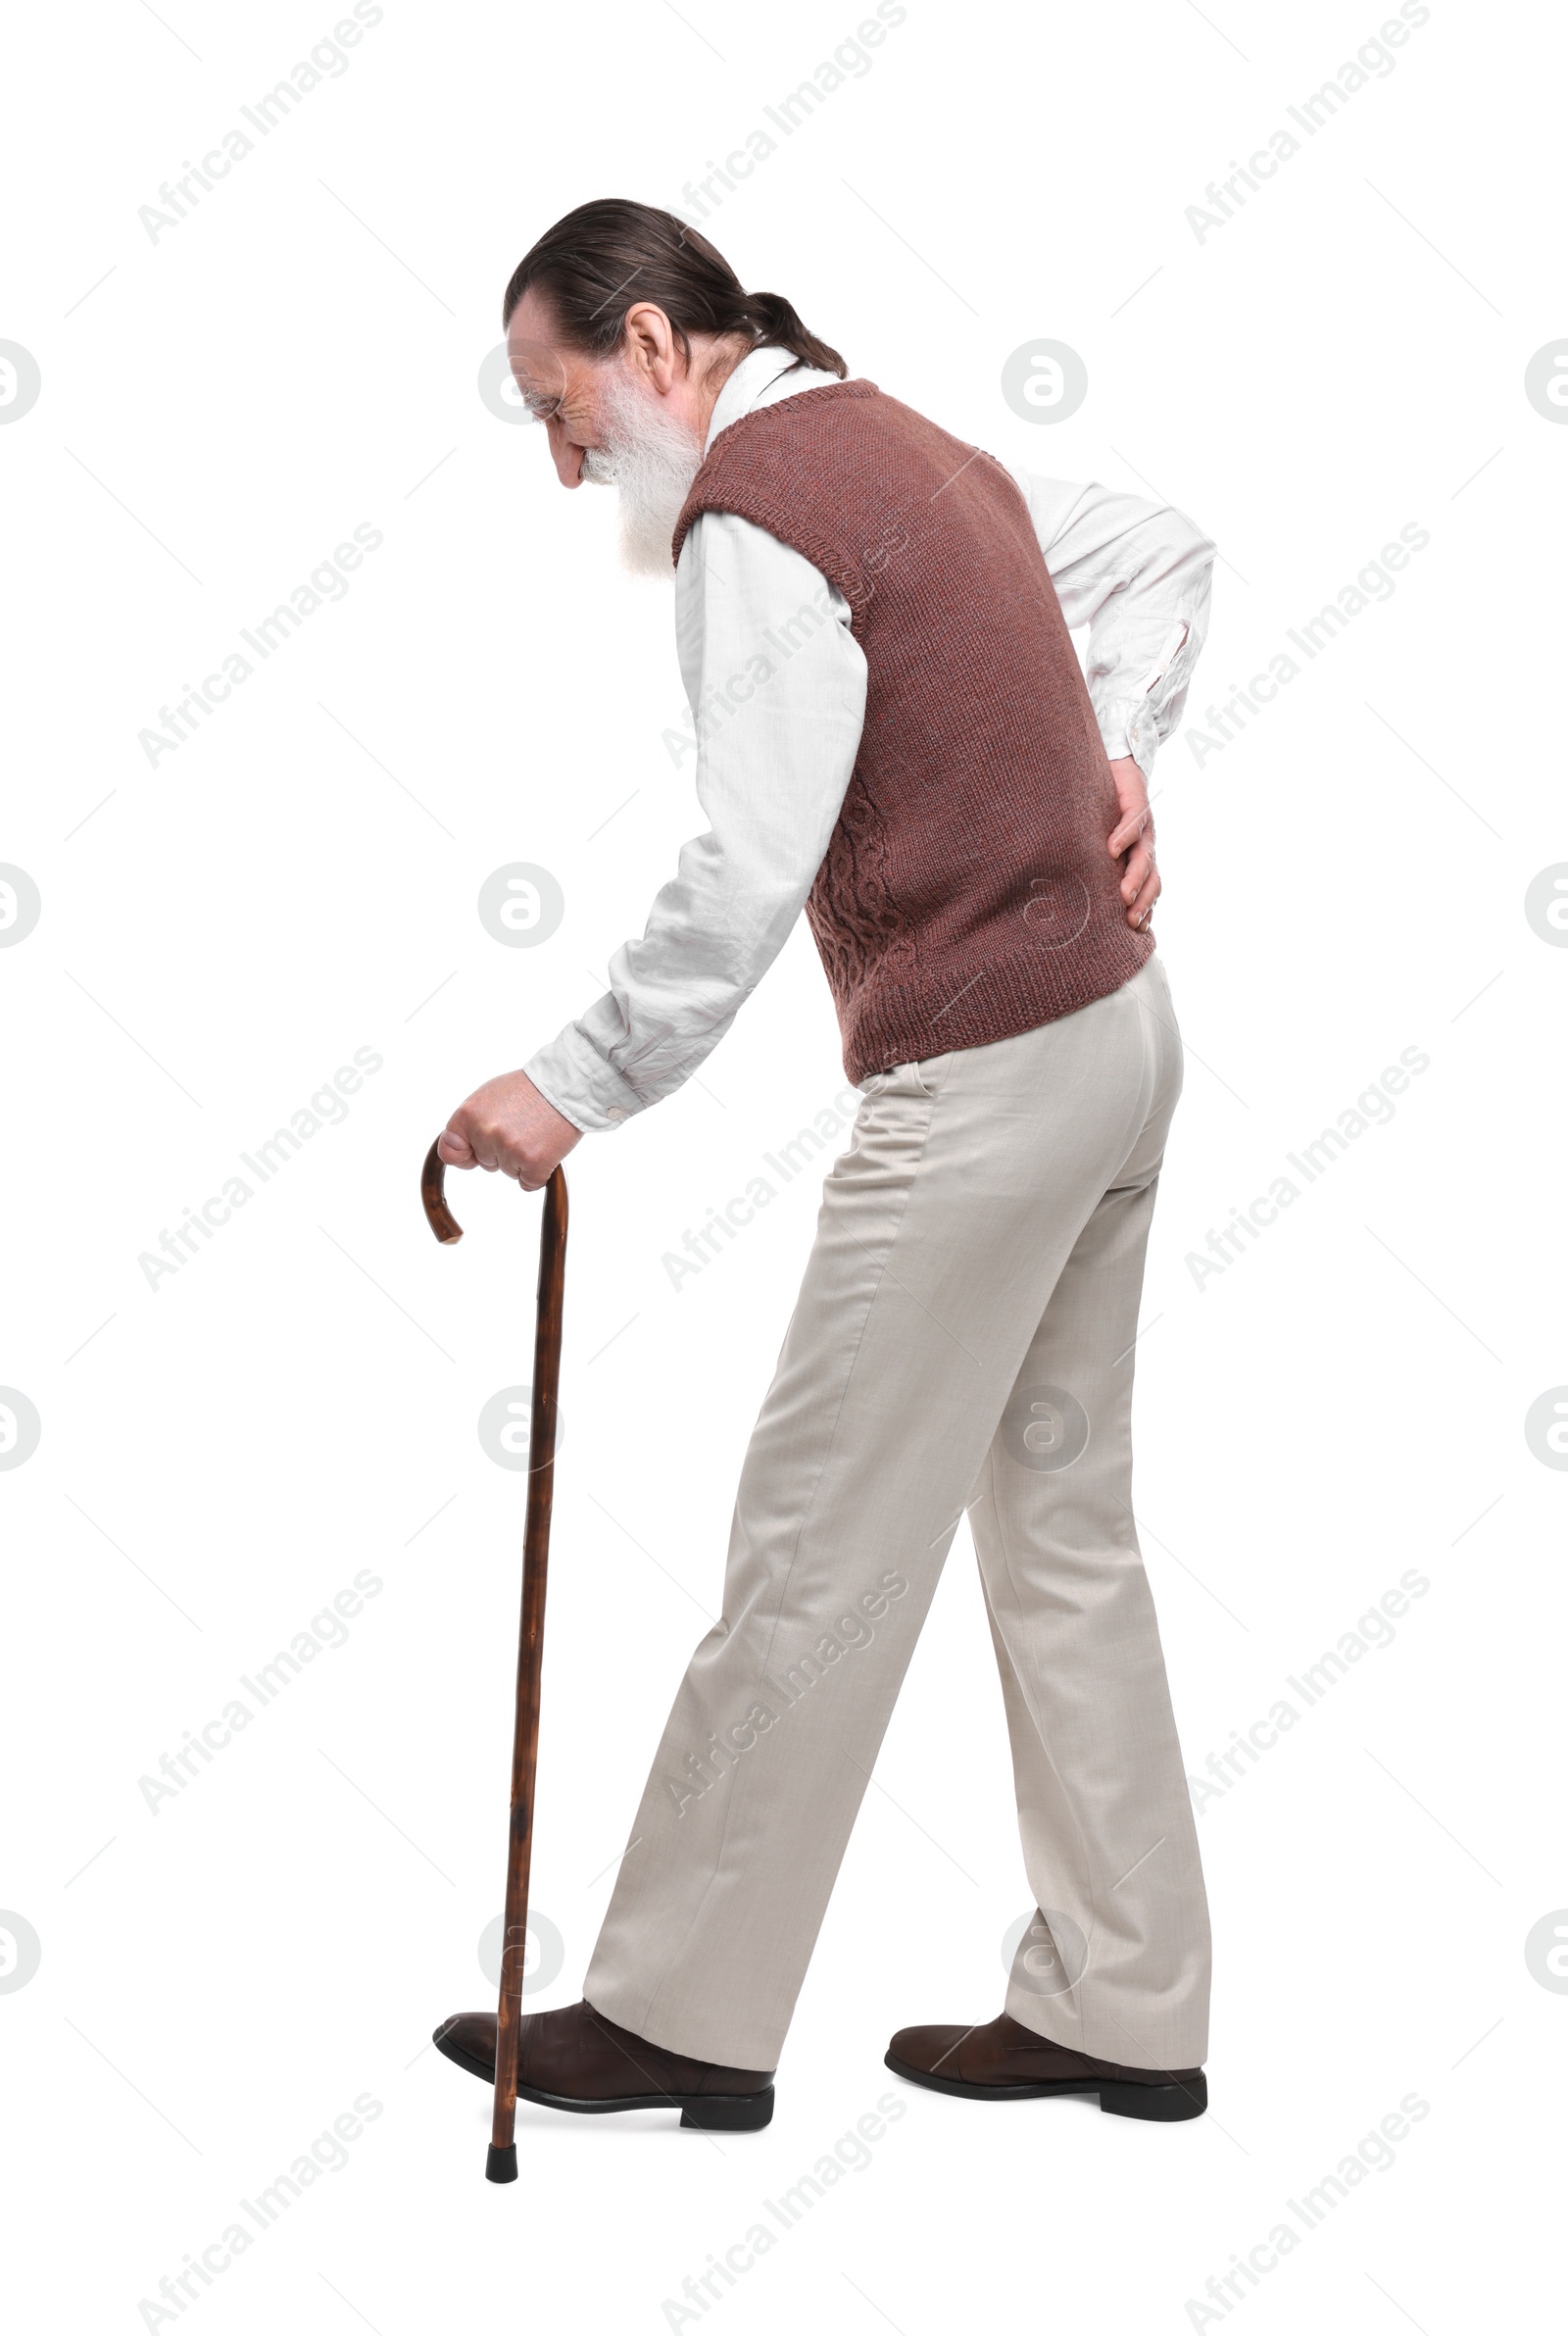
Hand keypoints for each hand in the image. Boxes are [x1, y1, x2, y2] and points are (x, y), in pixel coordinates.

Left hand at [437, 1071, 582, 1190]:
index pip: (449, 1150)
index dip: (463, 1156)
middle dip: (502, 1151)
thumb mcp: (489, 1095)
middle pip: (486, 1163)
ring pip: (508, 1172)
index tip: (472, 1156)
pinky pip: (529, 1183)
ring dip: (522, 1159)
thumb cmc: (530, 1088)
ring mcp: (509, 1150)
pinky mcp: (533, 1164)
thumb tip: (460, 1148)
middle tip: (522, 1127)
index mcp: (469, 1114)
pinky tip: (546, 1148)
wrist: (566, 1085)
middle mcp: (485, 1133)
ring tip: (537, 1132)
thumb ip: (471, 1121)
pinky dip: (538, 1172)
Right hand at [1107, 755, 1159, 931]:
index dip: (1146, 909)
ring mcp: (1144, 826)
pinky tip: (1112, 849)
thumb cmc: (1103, 810)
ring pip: (1146, 856)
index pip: (1149, 889)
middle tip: (1131, 922)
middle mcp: (1146, 845)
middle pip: (1152, 879)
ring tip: (1124, 894)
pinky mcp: (1136, 802)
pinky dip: (1124, 837)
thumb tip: (1069, 896)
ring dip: (1136, 876)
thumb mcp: (1100, 843)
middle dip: (1142, 901)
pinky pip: (1134, 822)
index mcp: (1140, 859)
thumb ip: (1096, 866)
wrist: (1117, 766)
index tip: (1136, 931)